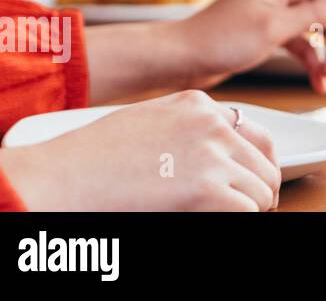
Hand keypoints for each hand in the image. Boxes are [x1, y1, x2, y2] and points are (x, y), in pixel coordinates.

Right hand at [0, 91, 280, 210]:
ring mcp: (212, 153)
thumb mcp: (145, 123)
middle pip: (264, 157)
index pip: (250, 129)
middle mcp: (211, 123)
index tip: (253, 177)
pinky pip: (249, 208)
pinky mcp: (207, 188)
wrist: (62, 177)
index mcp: (196, 104)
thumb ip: (182, 131)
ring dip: (256, 204)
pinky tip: (229, 222)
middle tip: (255, 205)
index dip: (256, 158)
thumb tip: (206, 159)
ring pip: (263, 185)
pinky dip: (244, 218)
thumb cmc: (87, 158)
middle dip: (262, 184)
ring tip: (244, 216)